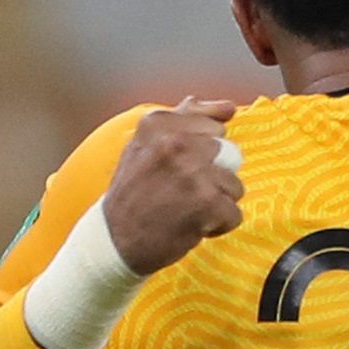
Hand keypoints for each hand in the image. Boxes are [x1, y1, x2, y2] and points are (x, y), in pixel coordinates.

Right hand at [102, 98, 242, 274]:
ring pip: (234, 186)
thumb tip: (227, 108)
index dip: (203, 153)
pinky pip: (234, 213)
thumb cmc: (134, 193)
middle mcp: (176, 143)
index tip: (179, 167)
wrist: (114, 240)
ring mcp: (193, 172)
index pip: (215, 127)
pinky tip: (192, 226)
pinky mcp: (207, 203)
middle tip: (180, 191)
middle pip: (229, 156)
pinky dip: (218, 226)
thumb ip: (186, 119)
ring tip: (185, 209)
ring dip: (215, 203)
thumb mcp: (147, 144)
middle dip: (212, 177)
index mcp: (159, 124)